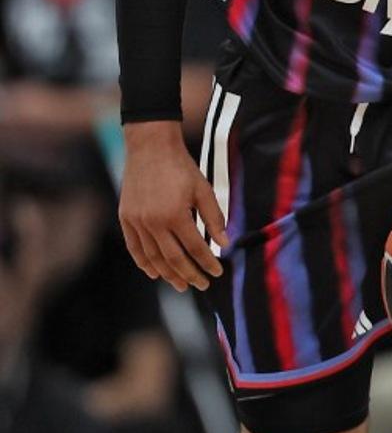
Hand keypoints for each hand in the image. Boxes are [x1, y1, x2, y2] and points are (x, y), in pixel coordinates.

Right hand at [119, 121, 228, 292]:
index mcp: (176, 214)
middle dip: (190, 275)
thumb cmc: (181, 167)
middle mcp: (154, 222)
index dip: (207, 263)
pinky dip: (145, 264)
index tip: (217, 273)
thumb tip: (225, 244)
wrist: (151, 147)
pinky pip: (135, 249)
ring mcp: (138, 222)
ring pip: (154, 258)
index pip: (195, 248)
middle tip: (202, 284)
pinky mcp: (126, 218)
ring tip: (182, 285)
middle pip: (174, 259)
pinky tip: (156, 273)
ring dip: (169, 275)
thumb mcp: (203, 189)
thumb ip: (214, 217)